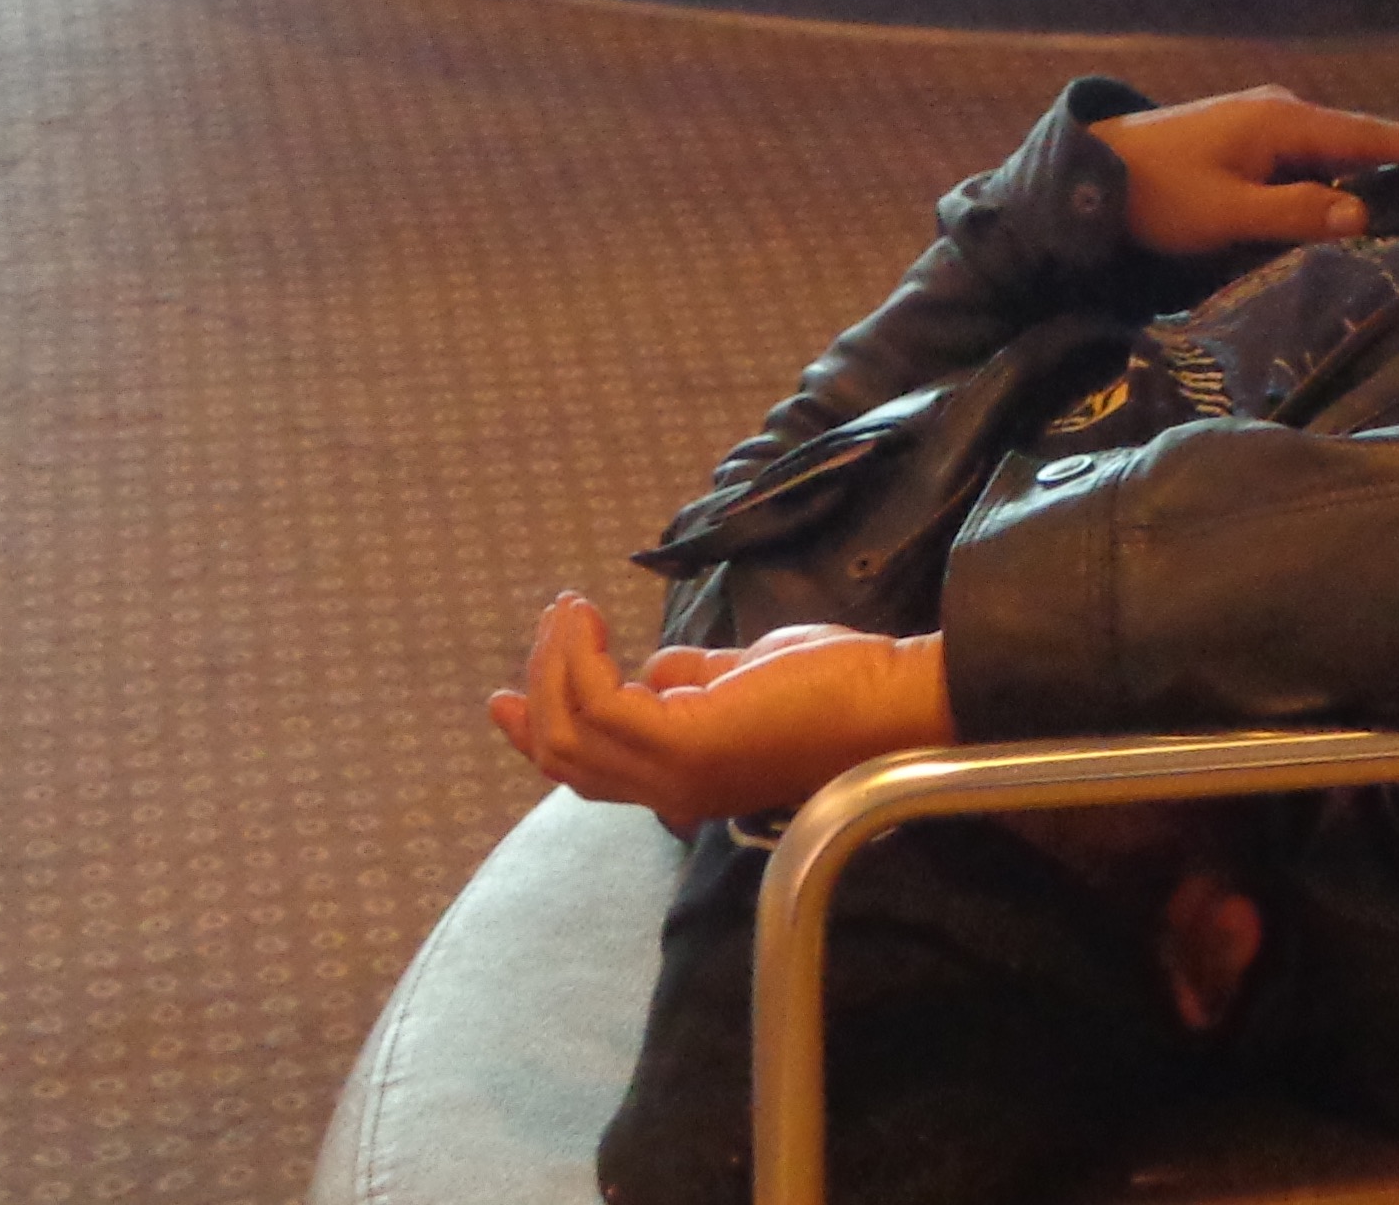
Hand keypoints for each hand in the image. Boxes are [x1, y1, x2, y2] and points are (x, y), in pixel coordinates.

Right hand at [487, 594, 950, 835]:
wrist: (897, 701)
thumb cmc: (841, 685)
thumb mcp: (747, 676)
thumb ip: (694, 678)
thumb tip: (653, 666)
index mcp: (685, 778)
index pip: (590, 771)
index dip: (540, 734)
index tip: (502, 701)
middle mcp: (671, 791)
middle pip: (567, 757)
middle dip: (539, 689)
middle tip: (547, 623)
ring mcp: (675, 774)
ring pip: (572, 729)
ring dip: (556, 661)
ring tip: (568, 608)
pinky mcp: (686, 744)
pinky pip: (601, 703)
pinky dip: (580, 657)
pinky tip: (587, 616)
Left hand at [1093, 85, 1398, 255]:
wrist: (1090, 174)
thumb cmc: (1157, 194)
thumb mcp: (1226, 213)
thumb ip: (1294, 214)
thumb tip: (1363, 218)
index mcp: (1281, 121)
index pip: (1367, 135)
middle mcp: (1280, 114)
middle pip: (1356, 145)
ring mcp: (1262, 126)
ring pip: (1330, 159)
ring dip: (1363, 182)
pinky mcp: (1245, 145)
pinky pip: (1305, 165)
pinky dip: (1331, 186)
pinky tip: (1344, 212)